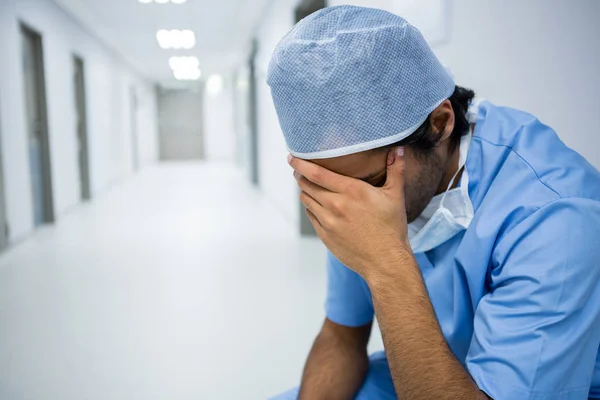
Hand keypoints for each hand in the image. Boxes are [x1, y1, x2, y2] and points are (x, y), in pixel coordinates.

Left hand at [289, 147, 411, 278]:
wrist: (385, 261)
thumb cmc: (392, 228)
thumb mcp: (395, 196)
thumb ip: (396, 170)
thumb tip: (399, 149)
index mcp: (352, 191)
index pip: (317, 173)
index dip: (301, 164)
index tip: (293, 157)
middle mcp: (336, 205)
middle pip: (307, 185)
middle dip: (300, 175)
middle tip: (299, 169)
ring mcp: (328, 222)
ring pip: (306, 200)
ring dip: (304, 190)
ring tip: (306, 185)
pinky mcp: (325, 236)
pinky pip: (311, 216)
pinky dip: (310, 207)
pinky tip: (316, 204)